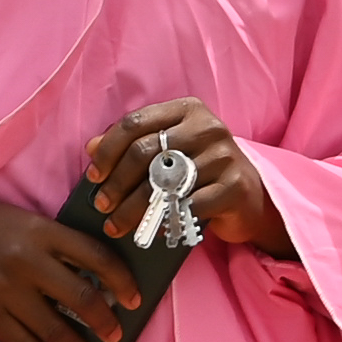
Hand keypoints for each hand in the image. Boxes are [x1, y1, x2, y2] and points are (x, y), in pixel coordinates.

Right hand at [0, 197, 147, 341]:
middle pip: (81, 297)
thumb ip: (60, 246)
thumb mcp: (30, 223)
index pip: (97, 256)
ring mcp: (4, 288)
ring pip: (53, 328)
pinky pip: (21, 340)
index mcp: (43, 232)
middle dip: (106, 321)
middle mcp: (26, 259)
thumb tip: (99, 281)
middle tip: (115, 334)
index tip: (135, 298)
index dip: (123, 280)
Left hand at [82, 97, 282, 254]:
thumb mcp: (168, 151)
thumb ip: (132, 144)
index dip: (108, 151)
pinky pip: (188, 206)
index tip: (94, 177)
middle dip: (116, 184)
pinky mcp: (234, 186)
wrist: (250, 199)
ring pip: (162, 184)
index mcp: (187, 110)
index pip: (135, 123)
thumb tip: (90, 147)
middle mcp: (208, 127)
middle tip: (102, 206)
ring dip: (133, 209)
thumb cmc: (202, 172)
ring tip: (117, 225)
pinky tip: (152, 231)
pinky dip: (164, 221)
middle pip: (145, 152)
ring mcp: (224, 156)